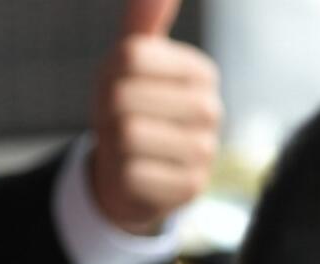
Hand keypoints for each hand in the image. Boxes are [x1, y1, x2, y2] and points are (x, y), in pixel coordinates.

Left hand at [91, 0, 221, 234]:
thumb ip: (143, 20)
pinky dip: (121, 176)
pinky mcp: (190, 188)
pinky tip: (139, 176)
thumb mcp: (127, 65)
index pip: (129, 57)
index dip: (108, 78)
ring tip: (130, 151)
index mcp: (200, 71)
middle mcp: (211, 108)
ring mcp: (205, 150)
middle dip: (108, 115)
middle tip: (122, 126)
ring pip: (127, 135)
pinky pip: (130, 173)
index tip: (121, 92)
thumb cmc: (129, 112)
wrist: (133, 178)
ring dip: (114, 147)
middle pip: (123, 97)